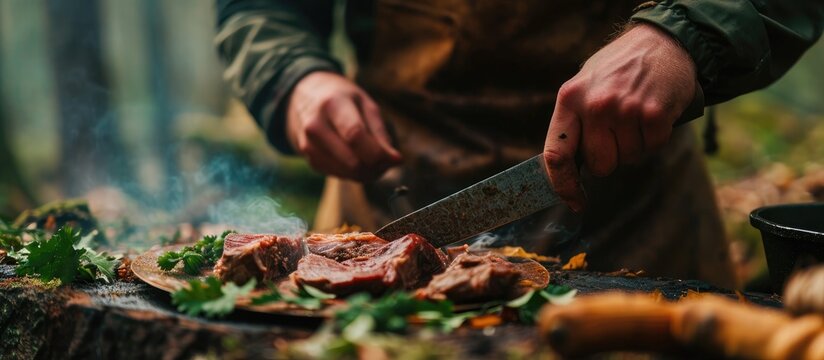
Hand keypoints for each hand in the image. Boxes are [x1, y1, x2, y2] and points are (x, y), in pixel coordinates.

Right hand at [287, 72, 401, 180]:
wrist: (303, 97)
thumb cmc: (342, 99)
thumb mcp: (365, 104)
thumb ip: (380, 133)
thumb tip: (397, 161)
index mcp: (332, 104)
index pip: (355, 135)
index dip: (378, 152)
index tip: (396, 158)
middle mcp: (315, 126)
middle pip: (352, 161)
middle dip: (375, 166)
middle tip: (387, 161)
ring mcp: (308, 145)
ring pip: (347, 173)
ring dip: (366, 172)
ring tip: (373, 159)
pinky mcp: (309, 159)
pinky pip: (339, 175)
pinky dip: (353, 173)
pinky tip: (357, 158)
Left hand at [543, 24, 697, 211]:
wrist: (661, 42)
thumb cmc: (618, 70)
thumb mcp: (584, 87)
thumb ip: (574, 123)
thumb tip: (565, 171)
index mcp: (570, 99)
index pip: (557, 154)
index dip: (563, 185)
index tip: (573, 201)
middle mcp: (595, 105)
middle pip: (599, 164)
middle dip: (610, 156)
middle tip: (617, 131)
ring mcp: (625, 109)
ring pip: (627, 158)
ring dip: (634, 145)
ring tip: (635, 115)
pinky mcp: (655, 113)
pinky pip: (652, 147)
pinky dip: (654, 138)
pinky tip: (652, 114)